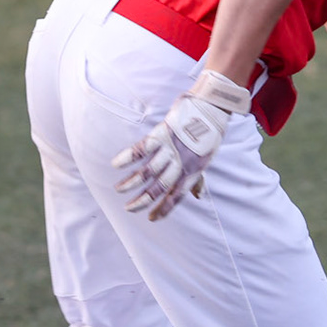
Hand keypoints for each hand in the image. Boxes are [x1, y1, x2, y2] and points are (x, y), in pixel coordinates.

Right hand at [110, 70, 250, 220]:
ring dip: (131, 182)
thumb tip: (197, 196)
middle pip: (159, 187)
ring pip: (147, 171)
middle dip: (143, 201)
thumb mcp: (206, 160)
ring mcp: (170, 149)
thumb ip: (197, 179)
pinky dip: (127, 157)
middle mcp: (181, 162)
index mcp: (192, 171)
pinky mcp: (162, 134)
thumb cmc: (207, 136)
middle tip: (129, 208)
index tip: (152, 219)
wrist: (211, 108)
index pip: (176, 196)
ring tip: (119, 190)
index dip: (164, 209)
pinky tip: (116, 164)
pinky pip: (141, 149)